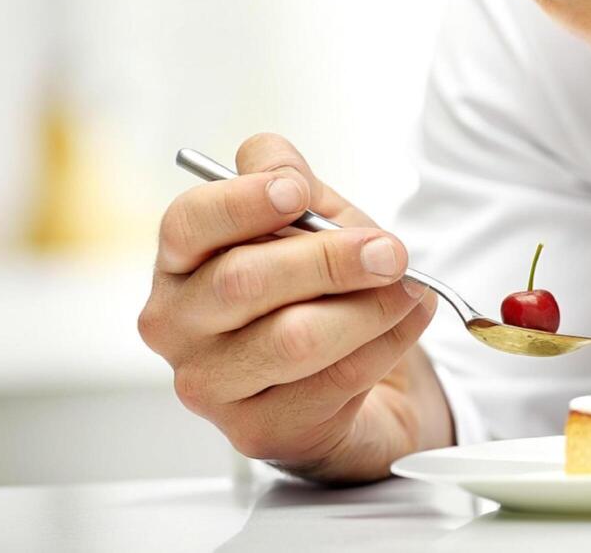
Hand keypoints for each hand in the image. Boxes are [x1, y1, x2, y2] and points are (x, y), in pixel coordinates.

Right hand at [139, 133, 451, 482]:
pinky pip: (335, 380)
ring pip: (294, 338)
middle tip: (392, 250)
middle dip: (331, 258)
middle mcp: (178, 326)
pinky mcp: (259, 431)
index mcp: (181, 262)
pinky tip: (409, 319)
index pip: (188, 223)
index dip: (243, 202)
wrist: (351, 374)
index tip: (298, 191)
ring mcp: (212, 386)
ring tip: (411, 288)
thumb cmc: (319, 288)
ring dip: (370, 307)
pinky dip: (388, 341)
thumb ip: (289, 181)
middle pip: (243, 280)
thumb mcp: (310, 221)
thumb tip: (274, 159)